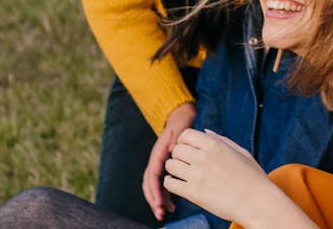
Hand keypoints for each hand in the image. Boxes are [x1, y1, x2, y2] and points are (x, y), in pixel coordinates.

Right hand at [143, 102, 195, 220]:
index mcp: (158, 154)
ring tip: (164, 213)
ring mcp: (161, 166)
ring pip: (155, 187)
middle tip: (161, 213)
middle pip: (150, 184)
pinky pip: (163, 185)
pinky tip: (172, 206)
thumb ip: (176, 139)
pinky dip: (166, 196)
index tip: (159, 201)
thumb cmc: (181, 124)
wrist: (181, 119)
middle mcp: (157, 161)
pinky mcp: (167, 169)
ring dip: (158, 200)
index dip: (155, 189)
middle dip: (154, 199)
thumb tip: (173, 149)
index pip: (153, 174)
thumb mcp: (180, 129)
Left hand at [163, 129, 268, 223]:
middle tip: (187, 164)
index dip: (185, 142)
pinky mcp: (193, 193)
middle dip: (180, 156)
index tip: (190, 150)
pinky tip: (182, 185)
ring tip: (184, 175)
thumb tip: (205, 131)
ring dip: (175, 169)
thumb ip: (221, 140)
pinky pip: (169, 184)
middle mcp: (204, 157)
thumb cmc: (252, 177)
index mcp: (215, 145)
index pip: (186, 135)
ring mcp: (197, 175)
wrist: (257, 201)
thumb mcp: (241, 152)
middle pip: (176, 149)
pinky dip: (172, 184)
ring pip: (170, 165)